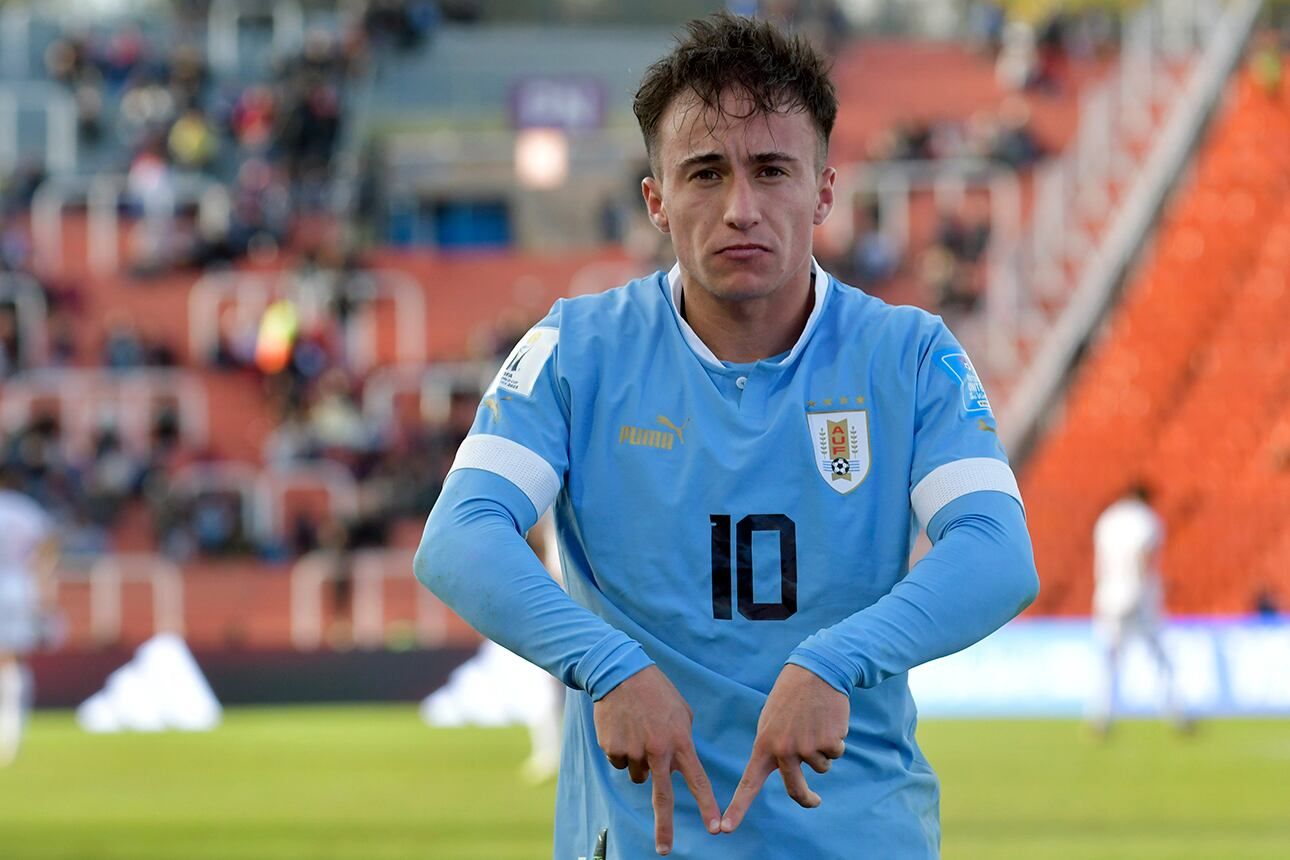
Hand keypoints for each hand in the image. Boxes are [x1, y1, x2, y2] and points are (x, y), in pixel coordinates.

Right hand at [593, 666, 720, 854]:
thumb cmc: (656, 692)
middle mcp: (657, 750)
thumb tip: (675, 768)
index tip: (715, 829)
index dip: (707, 806)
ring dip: (640, 763)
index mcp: (679, 741)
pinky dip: (622, 751)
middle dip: (664, 827)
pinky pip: (620, 763)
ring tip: (639, 732)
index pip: (697, 780)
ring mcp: (633, 751)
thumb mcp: (681, 713)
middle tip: (665, 850)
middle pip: (663, 797)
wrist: (620, 673)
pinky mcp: (612, 749)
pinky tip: (623, 729)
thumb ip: (683, 741)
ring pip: (638, 775)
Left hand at [721, 664, 848, 832]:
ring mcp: (807, 747)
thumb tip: (787, 772)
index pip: (748, 783)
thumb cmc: (791, 697)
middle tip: (815, 801)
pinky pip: (836, 753)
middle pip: (796, 790)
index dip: (737, 808)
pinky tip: (828, 720)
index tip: (725, 830)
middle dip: (807, 799)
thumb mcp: (771, 721)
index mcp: (764, 745)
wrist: (816, 672)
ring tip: (815, 723)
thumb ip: (773, 748)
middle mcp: (784, 750)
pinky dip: (835, 740)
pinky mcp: (829, 742)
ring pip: (821, 768)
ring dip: (822, 750)